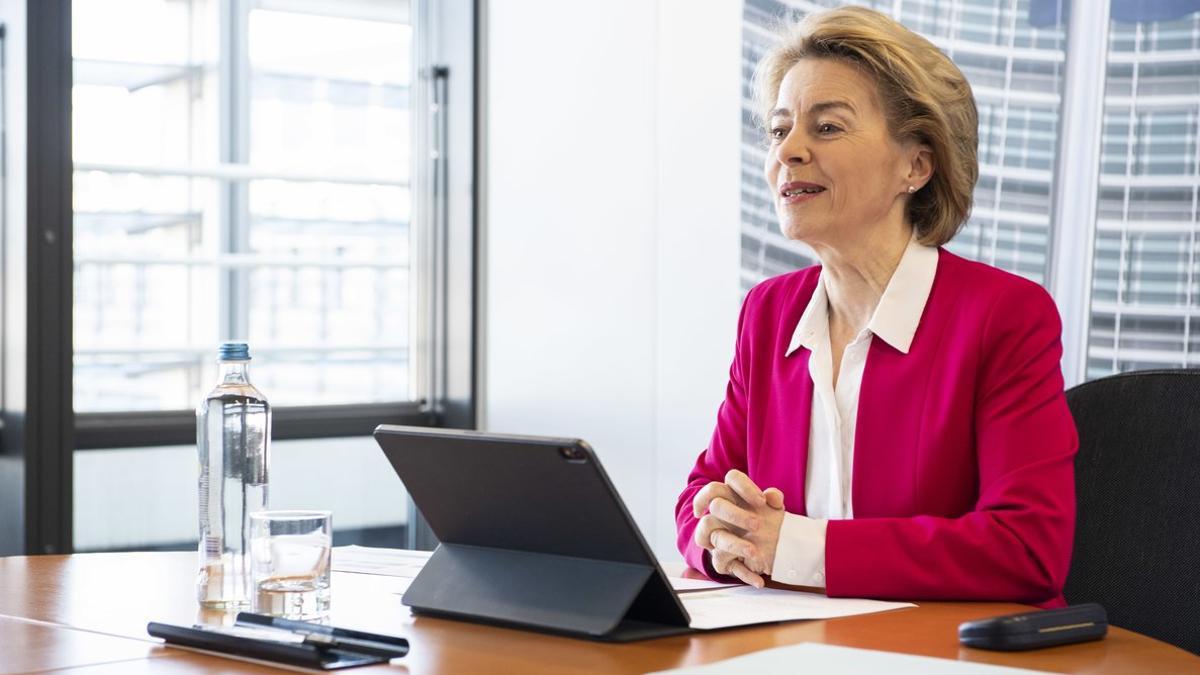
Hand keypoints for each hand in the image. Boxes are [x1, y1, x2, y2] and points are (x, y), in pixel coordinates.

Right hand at [692, 470, 785, 587]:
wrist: (766, 547)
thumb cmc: (764, 522)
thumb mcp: (772, 510)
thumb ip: (773, 499)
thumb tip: (773, 497)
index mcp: (728, 499)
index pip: (722, 484)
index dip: (741, 489)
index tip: (761, 501)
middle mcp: (717, 517)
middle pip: (715, 506)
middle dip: (735, 514)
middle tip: (758, 525)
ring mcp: (716, 538)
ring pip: (713, 536)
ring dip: (734, 545)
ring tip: (755, 552)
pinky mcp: (721, 560)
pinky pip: (724, 565)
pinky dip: (744, 573)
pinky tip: (759, 579)